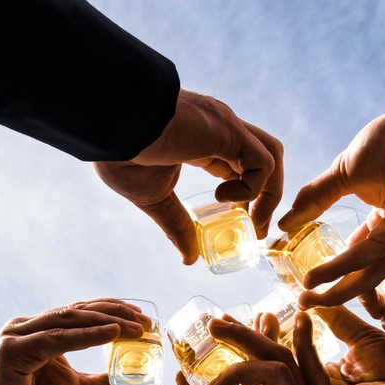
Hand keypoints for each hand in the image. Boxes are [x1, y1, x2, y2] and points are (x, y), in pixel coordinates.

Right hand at [0, 300, 149, 384]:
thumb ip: (111, 384)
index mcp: (41, 332)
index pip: (81, 312)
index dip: (113, 310)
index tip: (143, 318)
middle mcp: (27, 327)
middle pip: (77, 311)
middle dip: (115, 313)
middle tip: (146, 322)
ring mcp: (17, 335)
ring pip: (69, 321)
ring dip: (106, 321)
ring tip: (135, 328)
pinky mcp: (12, 350)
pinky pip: (56, 339)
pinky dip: (86, 336)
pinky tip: (111, 334)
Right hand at [94, 89, 283, 263]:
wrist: (112, 125)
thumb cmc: (122, 154)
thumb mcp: (154, 198)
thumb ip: (177, 225)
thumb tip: (188, 259)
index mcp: (204, 139)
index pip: (242, 163)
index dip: (249, 193)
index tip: (242, 220)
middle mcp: (221, 130)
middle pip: (265, 156)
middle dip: (269, 194)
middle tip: (256, 227)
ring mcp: (226, 127)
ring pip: (272, 154)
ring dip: (271, 192)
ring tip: (252, 219)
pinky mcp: (228, 130)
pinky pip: (263, 162)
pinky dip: (254, 188)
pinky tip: (225, 197)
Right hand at [276, 82, 384, 306]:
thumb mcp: (342, 175)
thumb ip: (314, 200)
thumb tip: (285, 222)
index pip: (358, 258)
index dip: (333, 272)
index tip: (305, 280)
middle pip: (362, 277)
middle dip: (332, 293)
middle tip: (303, 304)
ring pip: (366, 276)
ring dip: (333, 290)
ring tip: (306, 298)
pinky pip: (366, 258)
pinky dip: (339, 268)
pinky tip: (316, 276)